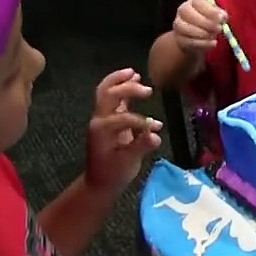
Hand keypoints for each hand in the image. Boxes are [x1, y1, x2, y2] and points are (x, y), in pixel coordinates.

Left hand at [85, 69, 161, 191]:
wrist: (99, 182)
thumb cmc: (112, 174)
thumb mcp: (127, 163)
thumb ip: (140, 147)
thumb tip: (156, 136)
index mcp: (101, 129)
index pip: (123, 118)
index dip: (141, 122)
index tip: (155, 130)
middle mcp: (99, 119)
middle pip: (109, 94)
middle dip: (127, 88)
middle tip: (147, 90)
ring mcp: (102, 117)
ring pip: (107, 91)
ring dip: (120, 80)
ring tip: (136, 73)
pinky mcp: (108, 118)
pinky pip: (113, 98)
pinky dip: (122, 87)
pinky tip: (135, 80)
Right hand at [172, 0, 224, 55]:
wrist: (196, 36)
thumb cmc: (208, 21)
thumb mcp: (216, 15)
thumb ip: (220, 15)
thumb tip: (223, 16)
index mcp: (193, 2)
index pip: (198, 3)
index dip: (210, 11)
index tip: (221, 18)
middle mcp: (183, 11)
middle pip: (189, 14)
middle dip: (205, 22)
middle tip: (219, 28)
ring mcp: (179, 25)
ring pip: (185, 28)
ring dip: (202, 33)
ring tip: (214, 36)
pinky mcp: (179, 39)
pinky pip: (189, 41)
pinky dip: (202, 43)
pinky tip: (212, 43)